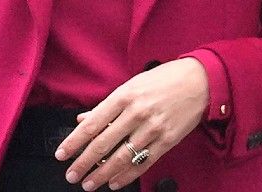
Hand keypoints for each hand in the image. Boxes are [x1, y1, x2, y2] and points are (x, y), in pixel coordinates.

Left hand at [55, 58, 207, 190]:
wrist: (200, 81)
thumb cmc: (163, 80)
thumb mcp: (132, 85)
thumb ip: (107, 105)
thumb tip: (83, 120)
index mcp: (124, 96)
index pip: (92, 124)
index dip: (74, 142)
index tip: (62, 154)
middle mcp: (136, 113)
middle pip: (103, 144)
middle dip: (84, 163)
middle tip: (72, 175)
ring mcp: (152, 128)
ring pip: (122, 157)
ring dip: (102, 174)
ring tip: (90, 184)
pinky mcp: (167, 140)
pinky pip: (144, 163)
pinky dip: (127, 176)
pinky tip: (115, 183)